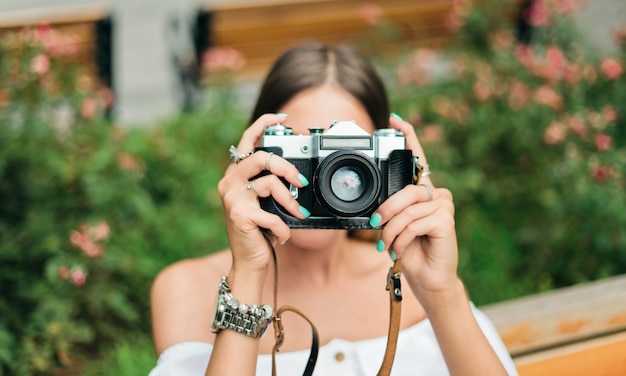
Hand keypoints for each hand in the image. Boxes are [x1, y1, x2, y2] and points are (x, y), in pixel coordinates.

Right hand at [217, 114, 308, 271]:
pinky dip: (283, 227)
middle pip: (262, 157)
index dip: (264, 124)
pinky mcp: (239, 214)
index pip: (248, 140)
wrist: (249, 261)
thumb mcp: (265, 202)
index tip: (283, 118)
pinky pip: (272, 214)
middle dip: (287, 168)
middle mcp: (230, 181)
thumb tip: (296, 174)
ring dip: (291, 201)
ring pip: (270, 184)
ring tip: (298, 214)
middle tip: (300, 182)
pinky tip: (282, 235)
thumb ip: (271, 183)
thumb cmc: (260, 230)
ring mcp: (232, 197)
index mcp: (237, 174)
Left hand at [372, 115, 458, 296]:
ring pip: (408, 209)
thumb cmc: (410, 250)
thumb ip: (391, 209)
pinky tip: (401, 248)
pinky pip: (414, 222)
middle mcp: (435, 193)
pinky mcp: (446, 219)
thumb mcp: (394, 226)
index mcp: (421, 192)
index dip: (408, 137)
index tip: (394, 120)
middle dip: (385, 211)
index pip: (417, 160)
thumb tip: (376, 204)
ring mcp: (444, 204)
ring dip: (391, 230)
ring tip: (388, 244)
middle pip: (405, 190)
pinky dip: (402, 238)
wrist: (426, 278)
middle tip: (376, 226)